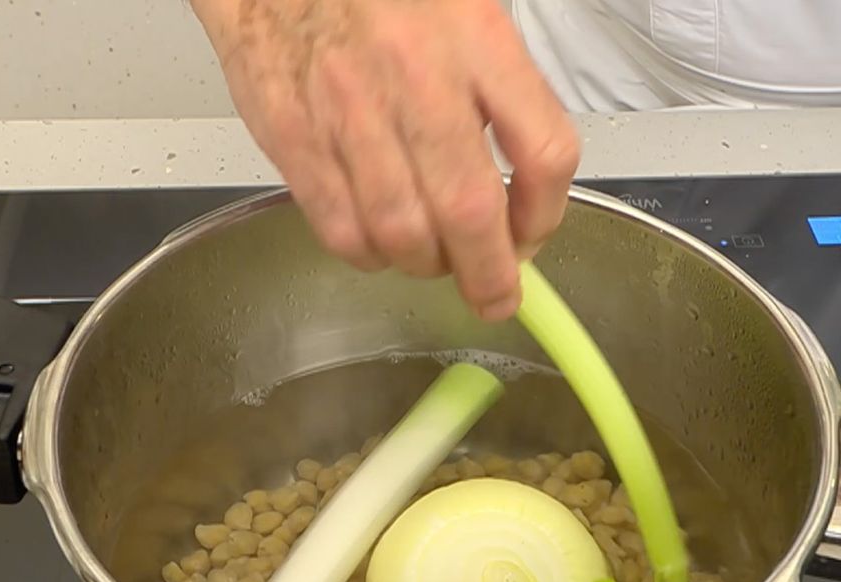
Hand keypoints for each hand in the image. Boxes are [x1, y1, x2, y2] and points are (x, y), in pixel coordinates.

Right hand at [191, 0, 579, 320]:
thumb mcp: (466, 8)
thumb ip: (503, 87)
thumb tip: (530, 176)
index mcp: (474, 38)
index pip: (543, 152)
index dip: (547, 214)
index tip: (536, 232)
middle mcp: (415, 79)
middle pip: (470, 214)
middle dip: (489, 274)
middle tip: (495, 294)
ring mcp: (348, 113)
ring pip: (403, 235)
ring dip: (428, 265)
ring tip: (435, 260)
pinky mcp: (293, 137)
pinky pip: (340, 230)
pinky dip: (369, 254)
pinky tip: (381, 242)